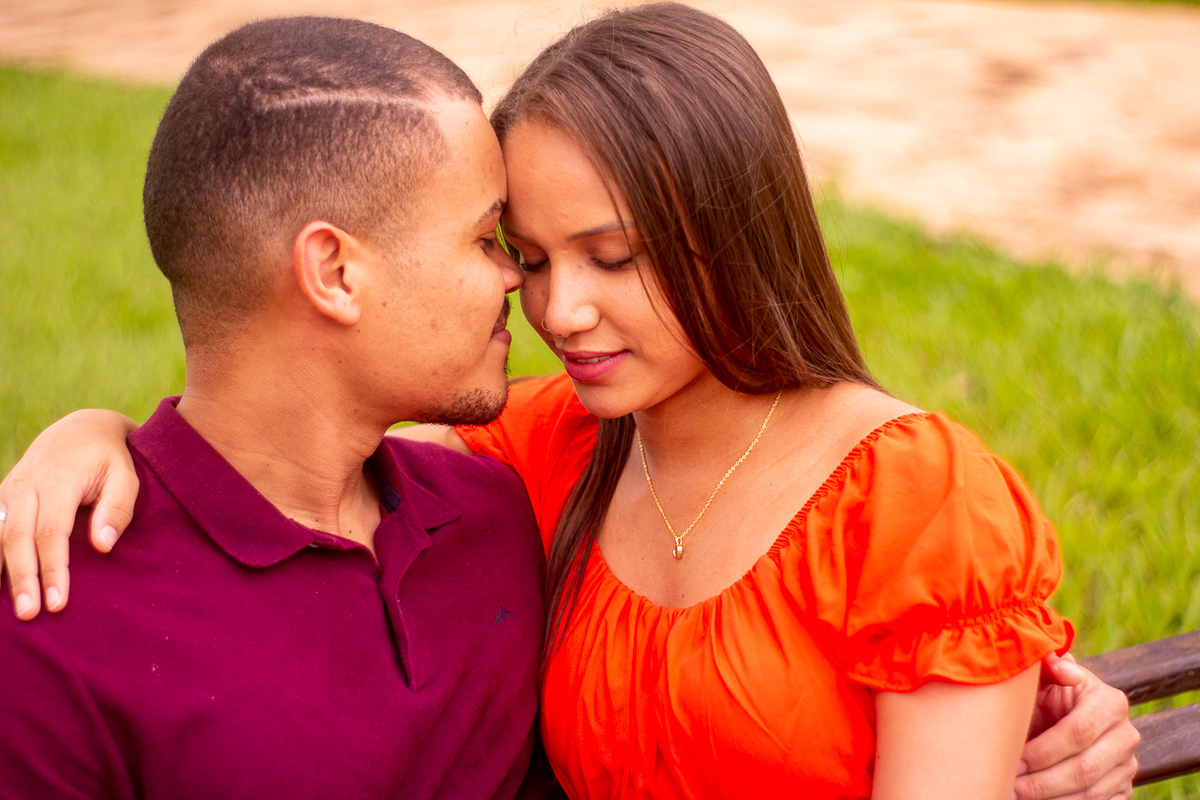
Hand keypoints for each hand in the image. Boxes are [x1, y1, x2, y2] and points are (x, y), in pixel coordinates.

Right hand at [0, 410, 139, 619]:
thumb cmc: (110, 458)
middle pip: (17, 538)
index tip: (57, 601)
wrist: (82, 428)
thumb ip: (117, 508)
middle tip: (29, 614)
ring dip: (2, 571)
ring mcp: (9, 490)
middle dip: (22, 578)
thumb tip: (102, 546)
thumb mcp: (125, 475)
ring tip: (11, 608)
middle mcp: (26, 485)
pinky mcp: (2, 496)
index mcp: (58, 480)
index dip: (52, 568)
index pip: (51, 532)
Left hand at [1014, 652, 1138, 799]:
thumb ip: (1049, 666)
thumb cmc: (1044, 695)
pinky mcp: (1122, 788)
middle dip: (1042, 781)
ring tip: (1018, 796)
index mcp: (1110, 702)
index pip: (1079, 732)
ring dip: (1051, 798)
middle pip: (1085, 768)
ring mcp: (1127, 765)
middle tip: (1011, 787)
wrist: (1057, 715)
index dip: (1044, 750)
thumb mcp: (1044, 677)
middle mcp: (1125, 735)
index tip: (1014, 761)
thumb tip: (1065, 667)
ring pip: (1091, 793)